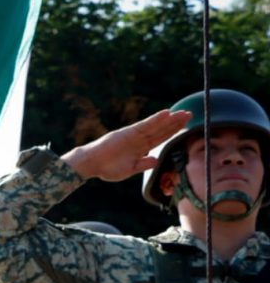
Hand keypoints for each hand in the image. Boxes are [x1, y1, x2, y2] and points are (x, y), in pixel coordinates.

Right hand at [61, 108, 191, 181]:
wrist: (91, 164)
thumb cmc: (107, 168)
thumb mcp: (130, 169)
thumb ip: (143, 164)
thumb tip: (156, 160)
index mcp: (141, 148)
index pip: (160, 138)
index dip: (173, 132)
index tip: (186, 126)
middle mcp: (139, 139)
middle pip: (161, 130)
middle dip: (175, 123)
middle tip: (190, 114)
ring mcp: (134, 135)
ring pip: (156, 126)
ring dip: (170, 119)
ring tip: (183, 113)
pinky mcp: (129, 132)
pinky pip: (145, 125)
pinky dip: (156, 119)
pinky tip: (166, 113)